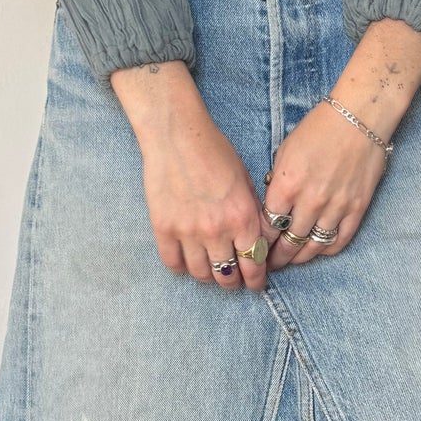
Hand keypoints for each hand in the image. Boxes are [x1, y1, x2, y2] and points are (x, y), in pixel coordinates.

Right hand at [110, 60, 267, 289]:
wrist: (177, 136)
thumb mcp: (246, 181)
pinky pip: (173, 263)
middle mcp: (218, 230)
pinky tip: (186, 262)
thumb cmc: (215, 151)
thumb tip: (256, 241)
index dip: (256, 280)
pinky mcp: (164, 229)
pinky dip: (181, 268)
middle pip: (227, 275)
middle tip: (233, 280)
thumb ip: (252, 213)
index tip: (255, 284)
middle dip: (233, 282)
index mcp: (243, 218)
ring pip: (201, 273)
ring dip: (208, 276)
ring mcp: (188, 232)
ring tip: (210, 270)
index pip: (254, 265)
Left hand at [263, 18, 420, 268]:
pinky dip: (326, 250)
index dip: (260, 241)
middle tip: (270, 264)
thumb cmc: (318, 129)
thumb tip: (274, 207)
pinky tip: (317, 251)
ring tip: (292, 261)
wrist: (359, 118)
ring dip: (300, 258)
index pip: (268, 226)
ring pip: (313, 247)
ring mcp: (336, 207)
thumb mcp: (285, 151)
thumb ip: (277, 182)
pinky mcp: (357, 208)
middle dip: (276, 257)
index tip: (256, 248)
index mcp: (287, 185)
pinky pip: (339, 240)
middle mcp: (310, 201)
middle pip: (288, 242)